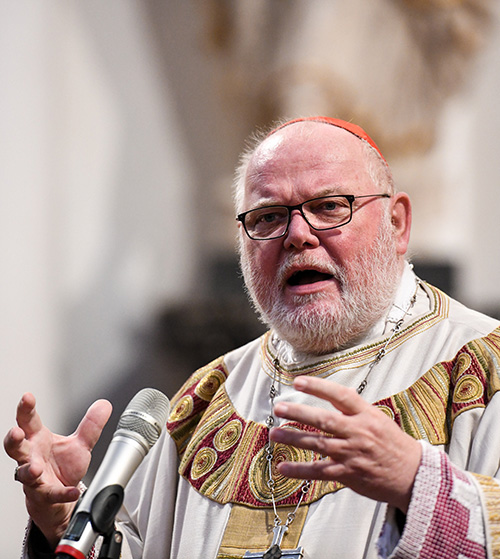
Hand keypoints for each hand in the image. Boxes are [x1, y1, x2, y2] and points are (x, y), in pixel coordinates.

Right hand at [3, 392, 111, 547]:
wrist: (60, 499)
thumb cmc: (62, 468)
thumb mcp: (81, 443)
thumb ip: (91, 425)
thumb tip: (104, 404)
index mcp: (39, 439)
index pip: (29, 421)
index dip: (26, 409)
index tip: (27, 397)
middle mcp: (32, 457)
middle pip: (16, 447)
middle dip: (14, 439)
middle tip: (16, 432)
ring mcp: (33, 478)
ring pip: (24, 473)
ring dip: (29, 470)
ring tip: (35, 469)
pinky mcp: (43, 496)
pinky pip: (51, 494)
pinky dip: (62, 493)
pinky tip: (72, 491)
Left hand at [269, 376, 421, 512]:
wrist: (414, 476)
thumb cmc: (394, 445)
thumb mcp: (379, 420)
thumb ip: (354, 410)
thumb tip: (331, 397)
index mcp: (366, 415)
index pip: (340, 395)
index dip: (318, 387)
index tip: (298, 381)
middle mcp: (358, 432)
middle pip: (324, 419)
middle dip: (298, 413)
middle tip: (279, 408)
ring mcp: (352, 454)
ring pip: (318, 444)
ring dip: (293, 439)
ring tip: (274, 434)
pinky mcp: (348, 474)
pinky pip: (319, 471)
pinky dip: (299, 471)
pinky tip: (283, 468)